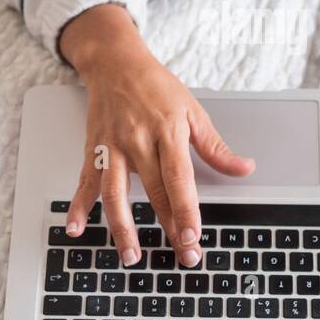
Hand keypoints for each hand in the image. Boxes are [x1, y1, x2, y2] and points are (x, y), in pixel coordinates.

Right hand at [59, 4, 255, 266]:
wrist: (116, 63)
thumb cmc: (156, 86)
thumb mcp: (193, 110)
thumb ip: (215, 147)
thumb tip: (244, 168)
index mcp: (167, 131)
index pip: (178, 178)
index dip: (186, 209)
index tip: (193, 236)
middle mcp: (138, 141)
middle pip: (153, 191)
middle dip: (168, 226)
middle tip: (180, 254)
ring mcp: (113, 147)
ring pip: (115, 193)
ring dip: (122, 228)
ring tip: (130, 256)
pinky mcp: (94, 150)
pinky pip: (85, 182)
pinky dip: (78, 206)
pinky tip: (76, 228)